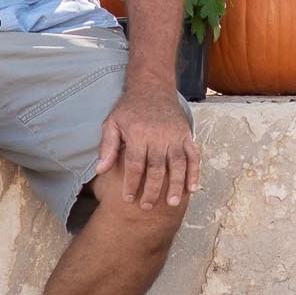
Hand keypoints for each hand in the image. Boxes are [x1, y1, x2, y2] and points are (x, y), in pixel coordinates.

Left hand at [93, 84, 199, 206]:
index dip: (131, 183)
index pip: (134, 164)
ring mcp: (175, 135)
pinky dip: (195, 172)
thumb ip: (107, 147)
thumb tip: (100, 170)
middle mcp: (158, 136)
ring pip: (178, 164)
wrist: (152, 87)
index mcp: (138, 134)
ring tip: (172, 203)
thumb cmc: (129, 108)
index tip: (128, 199)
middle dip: (152, 190)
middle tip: (147, 207)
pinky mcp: (186, 134)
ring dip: (176, 185)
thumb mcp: (112, 123)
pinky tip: (193, 188)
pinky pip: (193, 155)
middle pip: (156, 168)